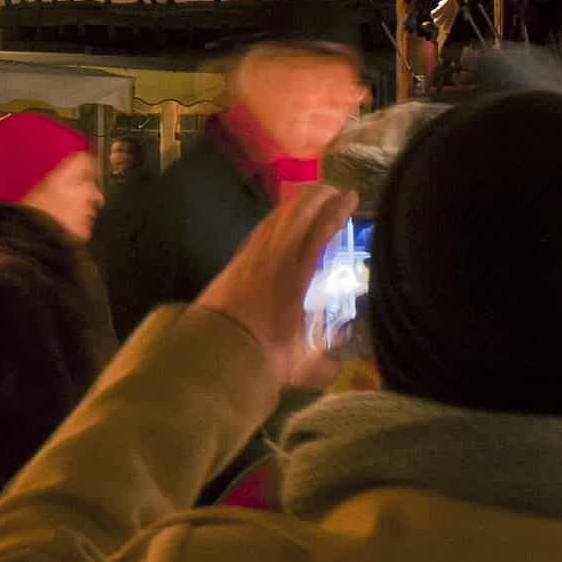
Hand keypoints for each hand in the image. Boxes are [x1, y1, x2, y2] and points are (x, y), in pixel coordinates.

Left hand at [196, 184, 355, 391]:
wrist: (211, 352)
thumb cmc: (259, 357)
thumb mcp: (297, 367)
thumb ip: (320, 367)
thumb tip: (334, 371)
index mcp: (294, 277)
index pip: (319, 232)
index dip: (336, 211)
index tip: (351, 197)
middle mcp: (272, 259)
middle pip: (296, 215)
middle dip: (317, 197)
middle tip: (335, 191)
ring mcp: (250, 257)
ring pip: (275, 219)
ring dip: (295, 204)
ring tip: (311, 197)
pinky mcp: (235, 262)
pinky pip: (261, 230)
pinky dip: (276, 218)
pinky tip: (280, 219)